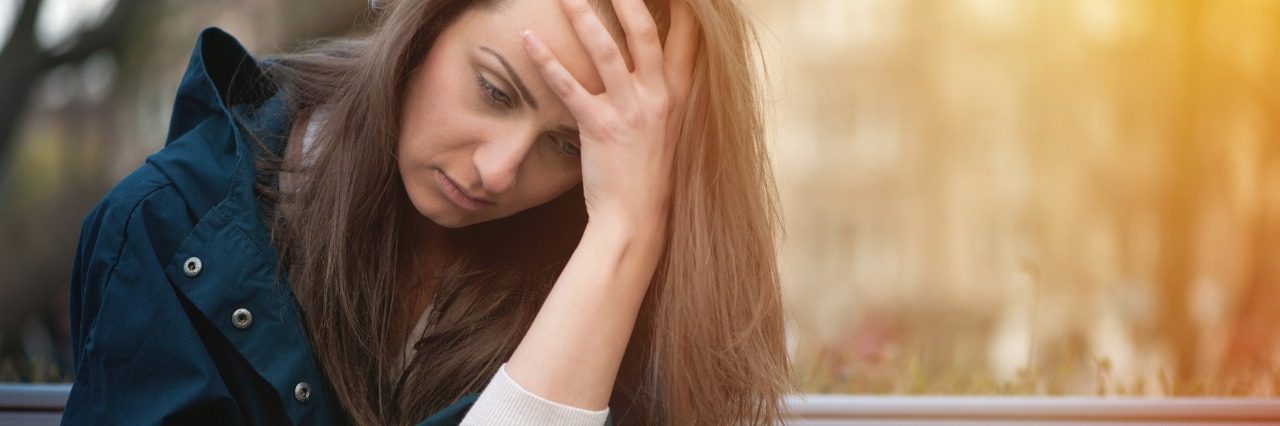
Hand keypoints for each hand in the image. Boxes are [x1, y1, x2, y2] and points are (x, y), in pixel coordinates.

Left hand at [522, 0, 698, 226]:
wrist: (635, 218)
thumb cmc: (646, 172)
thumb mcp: (667, 126)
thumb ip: (663, 90)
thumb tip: (650, 60)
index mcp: (678, 93)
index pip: (687, 35)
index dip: (680, 6)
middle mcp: (658, 96)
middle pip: (644, 30)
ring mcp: (630, 111)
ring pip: (605, 49)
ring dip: (582, 15)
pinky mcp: (600, 127)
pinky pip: (569, 86)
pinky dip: (546, 59)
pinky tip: (528, 38)